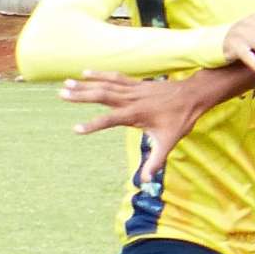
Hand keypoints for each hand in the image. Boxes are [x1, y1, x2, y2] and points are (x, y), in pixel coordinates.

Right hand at [63, 72, 215, 181]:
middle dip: (81, 95)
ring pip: (106, 84)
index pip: (110, 120)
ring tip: (66, 83)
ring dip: (86, 83)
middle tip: (61, 94)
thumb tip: (146, 181)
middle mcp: (131, 99)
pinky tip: (86, 72)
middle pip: (102, 96)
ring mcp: (133, 89)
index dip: (93, 125)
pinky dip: (100, 74)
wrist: (193, 96)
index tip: (76, 129)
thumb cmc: (180, 120)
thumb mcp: (169, 143)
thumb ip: (156, 161)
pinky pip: (115, 77)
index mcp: (136, 114)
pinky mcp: (137, 83)